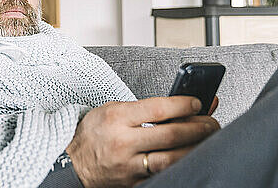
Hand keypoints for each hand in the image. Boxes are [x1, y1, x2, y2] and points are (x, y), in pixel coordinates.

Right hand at [65, 97, 219, 187]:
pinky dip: (180, 166)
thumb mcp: (113, 110)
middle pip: (172, 134)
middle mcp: (122, 142)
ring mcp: (128, 166)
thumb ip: (145, 108)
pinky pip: (164, 175)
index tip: (198, 103)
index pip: (159, 109)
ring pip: (173, 159)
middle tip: (212, 123)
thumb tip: (181, 104)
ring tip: (207, 140)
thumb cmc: (93, 133)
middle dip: (200, 127)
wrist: (72, 163)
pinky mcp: (133, 183)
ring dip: (197, 148)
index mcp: (116, 118)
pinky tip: (189, 158)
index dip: (184, 105)